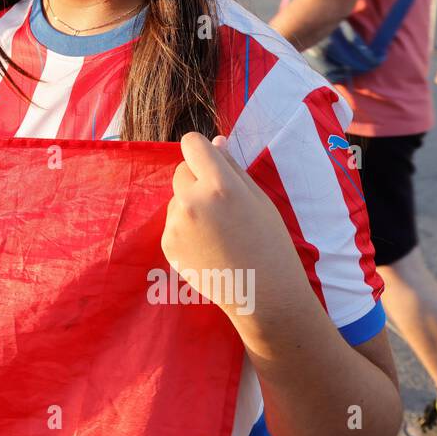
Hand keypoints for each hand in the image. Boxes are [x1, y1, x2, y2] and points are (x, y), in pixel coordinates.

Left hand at [162, 133, 309, 324]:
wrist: (262, 294)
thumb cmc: (269, 243)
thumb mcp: (259, 199)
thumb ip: (232, 168)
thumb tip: (215, 140)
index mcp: (220, 186)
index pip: (191, 144)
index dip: (201, 150)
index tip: (210, 162)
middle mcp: (192, 201)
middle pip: (181, 170)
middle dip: (197, 179)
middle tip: (222, 205)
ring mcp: (176, 224)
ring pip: (177, 198)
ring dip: (191, 206)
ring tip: (219, 232)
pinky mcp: (167, 244)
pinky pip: (173, 223)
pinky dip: (186, 229)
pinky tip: (208, 247)